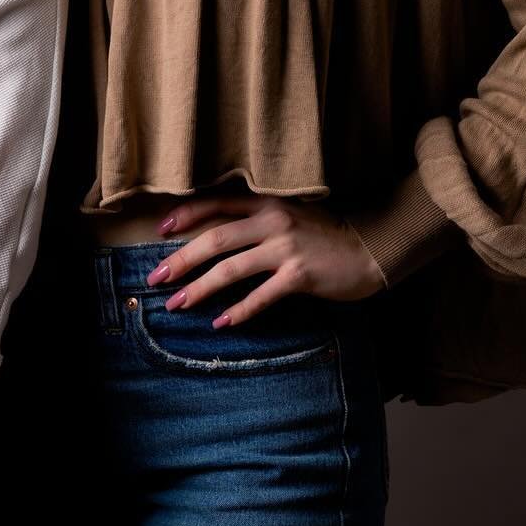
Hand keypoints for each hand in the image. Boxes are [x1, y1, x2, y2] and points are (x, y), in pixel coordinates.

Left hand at [147, 196, 384, 324]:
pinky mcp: (300, 275)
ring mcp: (286, 248)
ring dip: (200, 288)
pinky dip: (239, 310)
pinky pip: (261, 295)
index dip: (186, 216)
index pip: (216, 204)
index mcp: (267, 202)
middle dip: (182, 259)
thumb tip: (216, 235)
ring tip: (177, 304)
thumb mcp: (289, 215)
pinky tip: (220, 323)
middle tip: (155, 278)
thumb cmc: (325, 234)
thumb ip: (257, 219)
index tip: (160, 231)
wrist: (370, 248)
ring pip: (231, 267)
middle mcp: (272, 220)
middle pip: (215, 238)